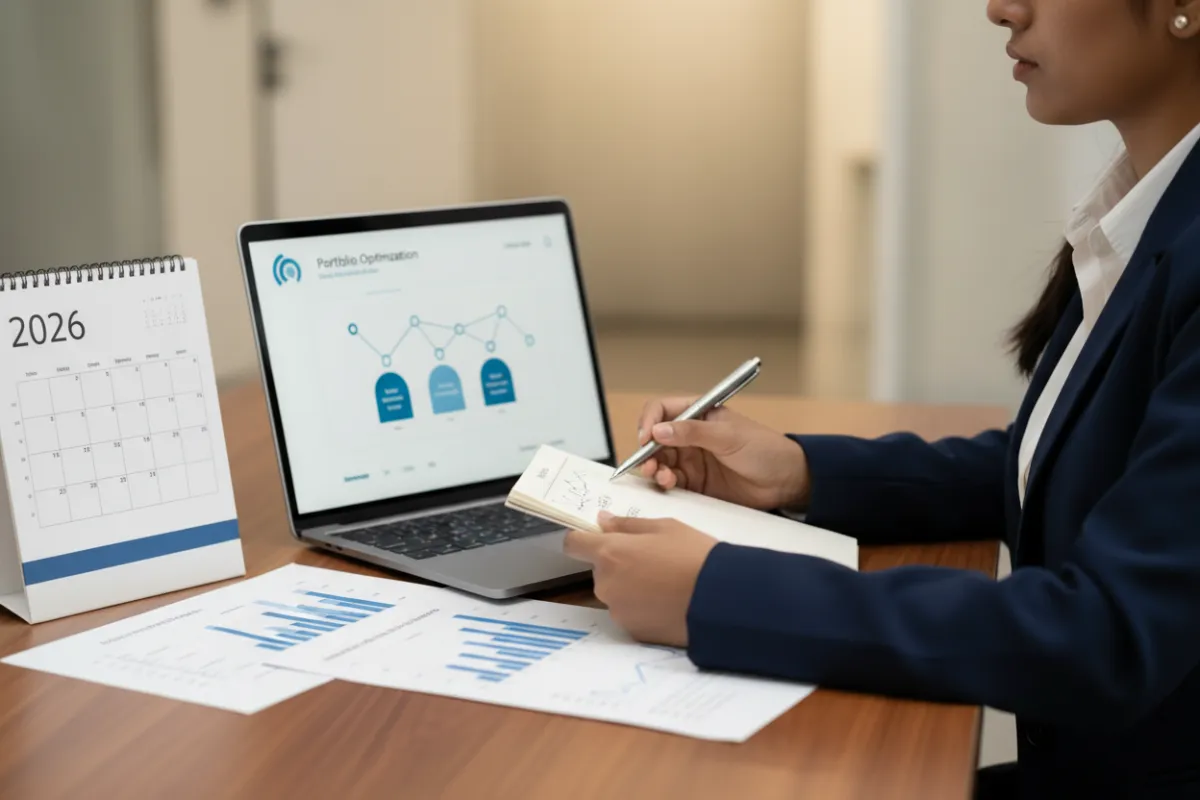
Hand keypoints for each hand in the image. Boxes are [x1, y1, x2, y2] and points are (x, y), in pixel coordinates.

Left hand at [563, 512, 717, 646]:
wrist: (720, 599)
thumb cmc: (694, 556)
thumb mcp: (664, 527)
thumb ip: (627, 524)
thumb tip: (603, 521)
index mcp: (610, 553)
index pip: (574, 544)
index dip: (583, 539)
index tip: (595, 538)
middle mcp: (606, 584)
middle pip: (601, 570)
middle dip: (619, 564)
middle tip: (653, 560)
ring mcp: (618, 611)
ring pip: (616, 592)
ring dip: (631, 587)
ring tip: (665, 583)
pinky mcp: (633, 631)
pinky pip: (630, 613)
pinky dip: (643, 607)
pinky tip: (668, 602)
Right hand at [635, 396, 810, 509]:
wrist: (785, 482)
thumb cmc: (764, 449)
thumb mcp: (729, 436)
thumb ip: (693, 432)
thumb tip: (659, 430)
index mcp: (699, 413)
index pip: (662, 409)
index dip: (650, 421)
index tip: (647, 437)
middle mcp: (690, 435)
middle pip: (655, 438)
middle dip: (647, 450)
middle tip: (648, 463)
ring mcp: (692, 459)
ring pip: (659, 461)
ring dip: (654, 468)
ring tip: (661, 476)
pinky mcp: (695, 482)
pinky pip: (670, 481)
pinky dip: (664, 483)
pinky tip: (670, 484)